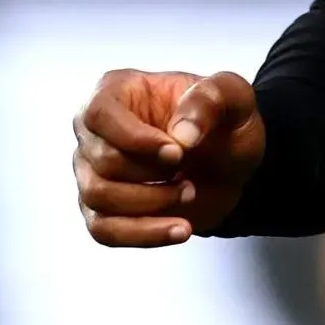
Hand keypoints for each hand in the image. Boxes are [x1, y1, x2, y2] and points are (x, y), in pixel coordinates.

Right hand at [72, 68, 265, 246]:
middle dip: (151, 174)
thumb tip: (182, 134)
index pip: (99, 114)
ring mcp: (92, 171)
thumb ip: (211, 98)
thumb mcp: (232, 96)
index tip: (177, 154)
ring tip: (189, 193)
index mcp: (117, 90)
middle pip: (101, 161)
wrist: (231, 163)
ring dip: (150, 204)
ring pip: (98, 197)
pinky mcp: (101, 208)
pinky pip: (104, 230)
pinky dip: (144, 234)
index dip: (135, 139)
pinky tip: (180, 229)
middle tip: (189, 172)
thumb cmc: (223, 121)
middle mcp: (95, 130)